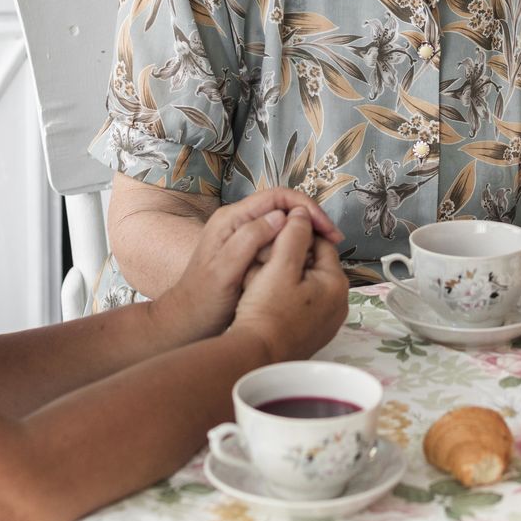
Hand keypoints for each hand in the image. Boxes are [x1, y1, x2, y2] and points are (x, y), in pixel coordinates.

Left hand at [156, 189, 342, 343]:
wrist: (188, 323)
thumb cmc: (203, 301)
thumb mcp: (225, 270)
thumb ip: (248, 240)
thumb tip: (281, 217)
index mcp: (232, 219)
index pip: (278, 197)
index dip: (306, 208)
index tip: (327, 230)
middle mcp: (239, 222)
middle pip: (284, 208)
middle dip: (311, 221)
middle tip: (333, 243)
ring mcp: (245, 237)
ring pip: (284, 226)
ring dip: (306, 236)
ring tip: (324, 254)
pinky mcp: (251, 253)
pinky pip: (280, 243)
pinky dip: (297, 249)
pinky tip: (308, 265)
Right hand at [231, 211, 350, 362]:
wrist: (254, 357)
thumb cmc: (267, 312)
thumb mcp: (280, 264)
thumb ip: (294, 233)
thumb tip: (303, 213)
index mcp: (337, 284)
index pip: (321, 244)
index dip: (296, 236)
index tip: (273, 238)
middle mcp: (339, 304)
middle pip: (314, 265)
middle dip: (289, 259)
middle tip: (264, 263)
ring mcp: (326, 323)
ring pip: (305, 285)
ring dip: (284, 278)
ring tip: (260, 282)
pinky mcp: (311, 335)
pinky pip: (300, 305)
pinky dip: (284, 298)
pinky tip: (264, 301)